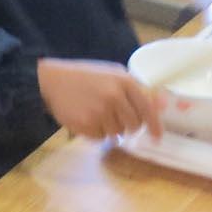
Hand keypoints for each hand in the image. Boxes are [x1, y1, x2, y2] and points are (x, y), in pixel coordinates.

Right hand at [37, 58, 163, 141]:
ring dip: (110, 128)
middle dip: (128, 125)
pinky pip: (101, 138)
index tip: (157, 137)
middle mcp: (115, 96)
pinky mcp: (86, 124)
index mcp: (124, 81)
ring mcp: (100, 111)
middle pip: (134, 125)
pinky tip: (86, 118)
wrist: (52, 81)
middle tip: (115, 118)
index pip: (147, 108)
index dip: (154, 125)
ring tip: (96, 113)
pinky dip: (96, 132)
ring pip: (117, 133)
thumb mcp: (111, 74)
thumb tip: (158, 106)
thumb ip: (133, 88)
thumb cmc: (84, 77)